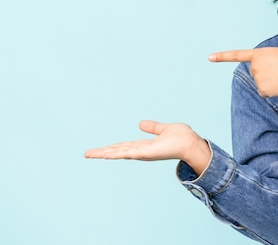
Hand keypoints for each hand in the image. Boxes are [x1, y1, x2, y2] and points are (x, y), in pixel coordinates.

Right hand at [84, 120, 210, 174]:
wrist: (190, 143)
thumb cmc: (182, 137)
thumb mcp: (164, 129)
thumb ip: (153, 127)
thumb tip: (140, 124)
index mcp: (145, 145)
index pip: (125, 146)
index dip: (113, 147)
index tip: (101, 149)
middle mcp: (141, 151)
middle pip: (118, 151)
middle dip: (103, 152)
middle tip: (87, 154)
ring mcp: (142, 153)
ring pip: (118, 153)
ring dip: (103, 153)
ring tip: (88, 154)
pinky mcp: (144, 153)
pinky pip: (126, 152)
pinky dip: (114, 153)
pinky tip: (103, 153)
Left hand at [209, 47, 277, 104]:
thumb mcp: (277, 54)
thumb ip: (264, 59)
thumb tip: (258, 75)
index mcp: (259, 53)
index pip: (237, 54)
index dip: (222, 56)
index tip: (210, 57)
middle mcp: (255, 66)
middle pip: (254, 72)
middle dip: (264, 72)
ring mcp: (257, 78)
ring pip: (259, 82)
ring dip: (269, 82)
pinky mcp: (261, 89)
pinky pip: (263, 92)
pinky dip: (271, 90)